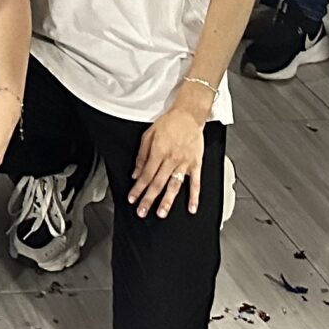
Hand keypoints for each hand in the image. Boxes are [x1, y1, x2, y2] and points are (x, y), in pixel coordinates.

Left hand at [128, 98, 210, 216]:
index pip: (146, 175)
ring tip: (161, 213)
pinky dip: (194, 196)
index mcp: (158, 152)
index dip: (138, 189)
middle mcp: (171, 160)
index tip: (132, 199)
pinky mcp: (196, 164)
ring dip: (167, 201)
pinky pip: (195, 183)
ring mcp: (184, 163)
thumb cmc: (168, 124)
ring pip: (174, 186)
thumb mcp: (148, 135)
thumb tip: (135, 173)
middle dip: (148, 199)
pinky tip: (191, 208)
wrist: (188, 115)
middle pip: (158, 183)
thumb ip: (141, 156)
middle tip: (142, 212)